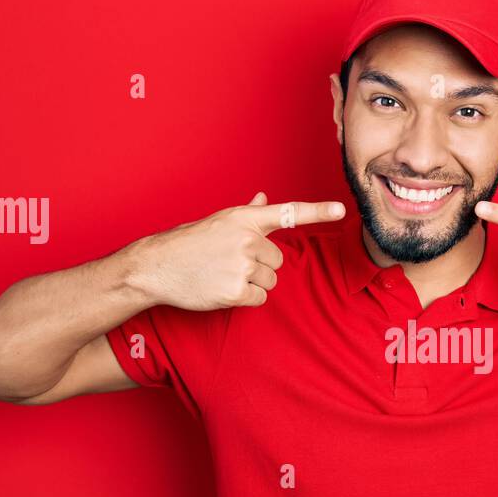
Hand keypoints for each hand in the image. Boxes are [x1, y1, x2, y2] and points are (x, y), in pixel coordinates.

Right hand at [133, 192, 343, 309]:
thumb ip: (248, 214)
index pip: (288, 212)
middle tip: (230, 264)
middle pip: (278, 260)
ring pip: (270, 280)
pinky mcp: (236, 290)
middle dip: (260, 266)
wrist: (156, 267)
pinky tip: (221, 289)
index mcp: (243, 218)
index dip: (317, 211)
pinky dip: (244, 298)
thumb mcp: (218, 222)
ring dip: (251, 283)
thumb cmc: (188, 243)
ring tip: (222, 275)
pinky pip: (259, 298)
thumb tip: (264, 198)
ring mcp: (241, 265)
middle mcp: (246, 239)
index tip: (342, 209)